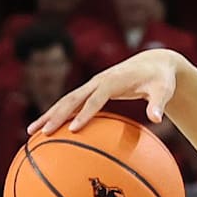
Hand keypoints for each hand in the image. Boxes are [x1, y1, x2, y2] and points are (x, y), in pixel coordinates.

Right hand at [28, 49, 182, 134]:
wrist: (154, 63)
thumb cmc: (160, 79)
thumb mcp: (163, 91)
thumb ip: (158, 104)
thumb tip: (156, 118)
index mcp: (112, 81)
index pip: (95, 99)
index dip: (85, 113)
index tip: (74, 128)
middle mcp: (98, 82)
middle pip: (72, 99)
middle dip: (56, 115)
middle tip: (42, 132)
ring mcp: (93, 85)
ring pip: (67, 100)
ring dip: (50, 115)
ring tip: (33, 132)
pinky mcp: (93, 90)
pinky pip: (72, 103)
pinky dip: (59, 115)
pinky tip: (49, 128)